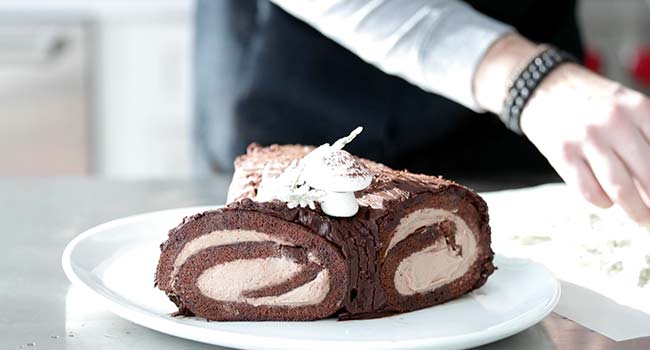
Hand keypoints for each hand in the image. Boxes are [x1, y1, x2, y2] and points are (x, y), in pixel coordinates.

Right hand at [521, 64, 649, 223]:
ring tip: (642, 218)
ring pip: (620, 189)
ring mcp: (586, 139)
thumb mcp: (627, 106)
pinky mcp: (563, 154)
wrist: (543, 88)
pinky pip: (589, 191)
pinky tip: (606, 199)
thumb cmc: (591, 102)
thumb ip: (645, 136)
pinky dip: (602, 202)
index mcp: (638, 108)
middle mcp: (613, 122)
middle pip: (648, 176)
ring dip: (635, 211)